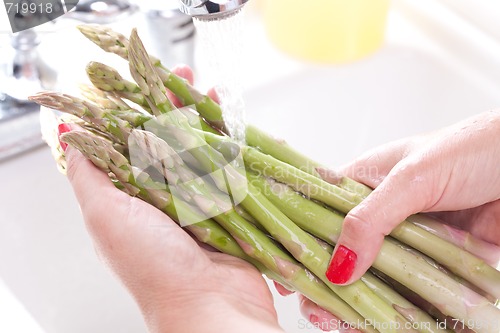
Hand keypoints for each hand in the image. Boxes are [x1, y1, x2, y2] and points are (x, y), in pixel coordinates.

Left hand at [63, 66, 282, 332]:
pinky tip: (241, 127)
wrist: (211, 307)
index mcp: (132, 198)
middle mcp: (164, 198)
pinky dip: (237, 146)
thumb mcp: (107, 217)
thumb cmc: (155, 267)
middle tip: (187, 79)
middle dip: (177, 106)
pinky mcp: (231, 209)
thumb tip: (69, 134)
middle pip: (169, 140)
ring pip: (202, 149)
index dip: (139, 107)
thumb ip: (88, 174)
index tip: (148, 81)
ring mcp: (200, 202)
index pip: (132, 140)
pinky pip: (233, 170)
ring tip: (213, 94)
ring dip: (208, 120)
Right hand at [274, 111, 499, 330]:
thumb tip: (338, 266)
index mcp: (366, 183)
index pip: (320, 213)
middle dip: (326, 282)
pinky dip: (396, 313)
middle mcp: (384, 214)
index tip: (287, 273)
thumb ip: (371, 218)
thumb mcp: (413, 176)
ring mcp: (410, 240)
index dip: (301, 242)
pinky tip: (374, 327)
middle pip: (344, 253)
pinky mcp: (438, 262)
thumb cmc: (472, 148)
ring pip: (375, 277)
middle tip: (312, 308)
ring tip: (336, 323)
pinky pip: (412, 292)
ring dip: (356, 303)